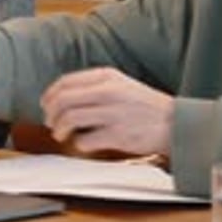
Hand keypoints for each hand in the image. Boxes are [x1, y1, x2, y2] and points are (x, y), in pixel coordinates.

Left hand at [41, 66, 173, 156]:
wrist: (176, 123)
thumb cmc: (146, 107)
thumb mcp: (121, 85)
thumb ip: (94, 87)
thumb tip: (62, 98)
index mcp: (107, 77)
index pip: (65, 82)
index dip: (50, 95)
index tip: (45, 105)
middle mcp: (108, 92)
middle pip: (62, 100)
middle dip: (50, 114)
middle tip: (50, 123)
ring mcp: (112, 113)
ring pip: (69, 119)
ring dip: (59, 130)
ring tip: (61, 135)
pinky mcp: (117, 135)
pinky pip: (84, 140)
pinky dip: (78, 144)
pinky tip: (83, 144)